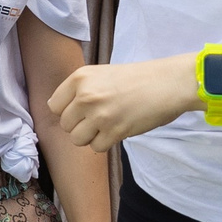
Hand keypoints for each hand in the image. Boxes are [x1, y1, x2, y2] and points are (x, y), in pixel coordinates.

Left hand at [48, 56, 194, 152]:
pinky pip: (96, 147)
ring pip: (77, 139)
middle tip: (99, 118)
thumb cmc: (137, 78)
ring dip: (90, 137)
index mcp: (80, 78)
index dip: (66, 111)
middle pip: (65, 125)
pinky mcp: (115, 131)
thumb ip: (80, 89)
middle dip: (80, 125)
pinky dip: (105, 143)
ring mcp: (100, 114)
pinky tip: (117, 130)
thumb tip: (58, 109)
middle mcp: (86, 96)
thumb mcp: (101, 74)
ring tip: (107, 125)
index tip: (81, 111)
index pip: (54, 106)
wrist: (167, 83)